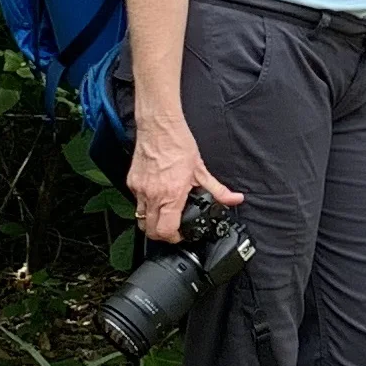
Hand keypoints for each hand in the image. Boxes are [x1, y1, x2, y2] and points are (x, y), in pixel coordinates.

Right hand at [126, 119, 242, 243]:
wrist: (159, 127)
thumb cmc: (177, 144)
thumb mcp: (201, 170)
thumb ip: (218, 190)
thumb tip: (234, 199)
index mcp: (170, 194)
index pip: (165, 230)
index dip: (174, 238)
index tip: (181, 234)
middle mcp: (152, 195)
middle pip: (150, 231)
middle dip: (162, 234)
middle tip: (173, 229)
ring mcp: (139, 189)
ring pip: (140, 219)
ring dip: (152, 222)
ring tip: (165, 215)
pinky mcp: (131, 182)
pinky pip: (136, 202)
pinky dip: (146, 205)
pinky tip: (157, 197)